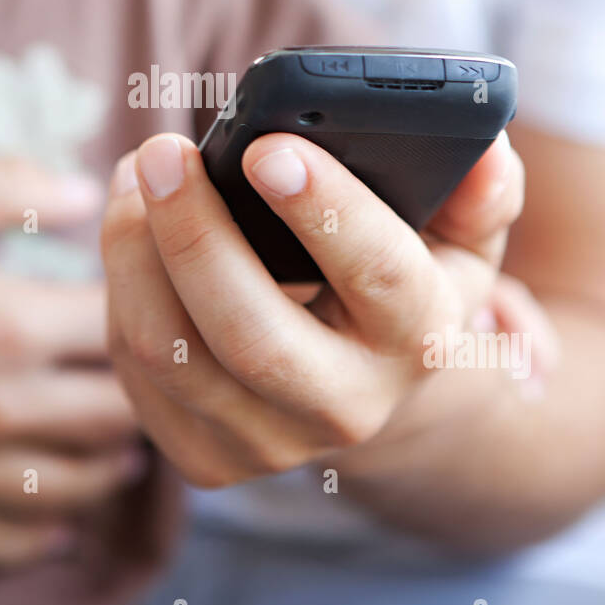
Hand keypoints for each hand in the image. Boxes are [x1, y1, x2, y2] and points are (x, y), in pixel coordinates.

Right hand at [0, 159, 145, 567]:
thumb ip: (13, 186)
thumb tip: (92, 195)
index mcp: (10, 324)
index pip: (126, 329)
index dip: (151, 316)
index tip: (153, 313)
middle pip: (117, 416)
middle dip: (145, 397)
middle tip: (156, 388)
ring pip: (76, 486)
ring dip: (111, 466)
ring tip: (123, 450)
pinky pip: (6, 541)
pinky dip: (46, 531)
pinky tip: (60, 517)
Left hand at [101, 130, 524, 486]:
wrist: (363, 388)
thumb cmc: (399, 285)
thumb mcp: (457, 242)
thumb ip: (476, 193)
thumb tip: (483, 152)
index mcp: (419, 340)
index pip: (380, 274)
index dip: (325, 208)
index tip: (269, 146)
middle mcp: (347, 408)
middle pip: (250, 333)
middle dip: (195, 234)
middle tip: (162, 153)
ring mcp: (268, 444)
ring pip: (170, 351)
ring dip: (134, 251)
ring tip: (137, 174)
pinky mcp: (202, 458)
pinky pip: (136, 366)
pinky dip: (121, 284)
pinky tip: (133, 229)